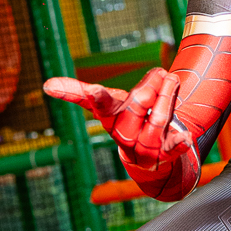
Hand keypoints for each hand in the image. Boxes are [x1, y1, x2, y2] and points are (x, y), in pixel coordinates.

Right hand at [44, 67, 198, 196]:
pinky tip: (185, 138)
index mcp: (109, 119)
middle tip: (159, 72)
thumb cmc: (126, 121)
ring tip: (173, 79)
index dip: (97, 98)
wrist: (150, 158)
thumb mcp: (107, 104)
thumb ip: (80, 93)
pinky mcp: (165, 154)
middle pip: (136, 106)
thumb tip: (45, 85)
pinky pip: (172, 149)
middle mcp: (125, 135)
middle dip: (148, 88)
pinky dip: (178, 144)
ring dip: (167, 97)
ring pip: (158, 119)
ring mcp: (145, 146)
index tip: (93, 90)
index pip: (100, 106)